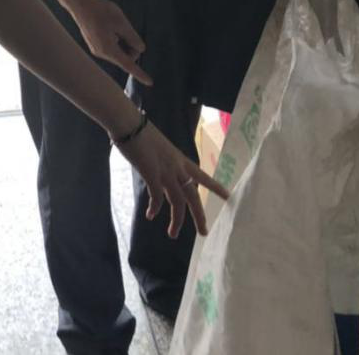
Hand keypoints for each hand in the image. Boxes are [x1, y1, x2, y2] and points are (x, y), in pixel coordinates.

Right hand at [69, 0, 150, 84]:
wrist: (80, 4)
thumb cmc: (101, 12)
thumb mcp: (122, 24)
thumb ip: (133, 39)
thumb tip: (140, 49)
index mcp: (109, 50)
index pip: (128, 65)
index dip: (140, 73)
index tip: (150, 82)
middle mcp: (101, 53)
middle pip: (124, 57)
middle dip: (131, 48)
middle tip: (128, 30)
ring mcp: (96, 49)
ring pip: (118, 52)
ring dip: (123, 42)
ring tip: (115, 24)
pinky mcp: (94, 44)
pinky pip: (111, 47)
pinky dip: (116, 40)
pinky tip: (110, 26)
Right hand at [116, 119, 228, 238]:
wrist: (130, 124)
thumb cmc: (141, 131)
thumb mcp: (160, 147)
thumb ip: (163, 161)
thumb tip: (158, 169)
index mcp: (180, 159)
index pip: (202, 176)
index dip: (215, 187)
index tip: (229, 196)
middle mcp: (177, 167)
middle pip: (193, 196)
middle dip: (199, 216)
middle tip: (204, 232)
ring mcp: (166, 171)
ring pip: (178, 202)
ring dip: (176, 220)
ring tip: (172, 234)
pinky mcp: (152, 174)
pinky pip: (157, 198)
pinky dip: (155, 208)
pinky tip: (150, 215)